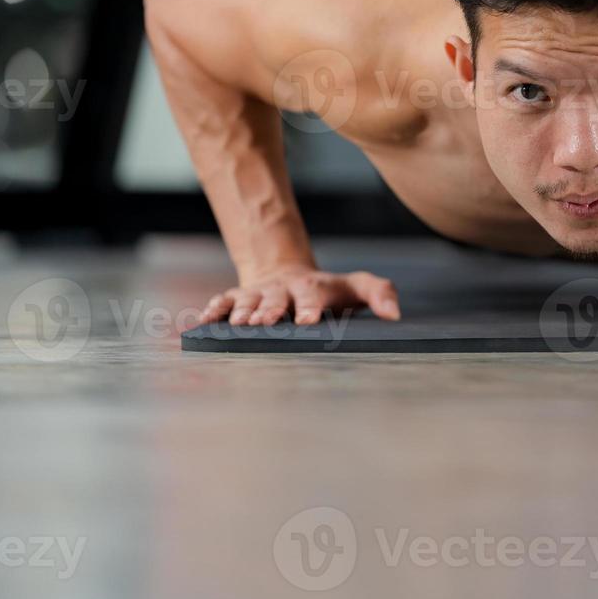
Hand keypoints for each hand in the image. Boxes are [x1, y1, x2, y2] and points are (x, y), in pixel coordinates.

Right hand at [199, 266, 399, 326]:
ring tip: (237, 324)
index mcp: (314, 287)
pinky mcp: (238, 297)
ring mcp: (259, 292)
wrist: (289, 274)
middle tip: (262, 322)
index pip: (313, 296)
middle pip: (276, 297)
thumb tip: (395, 314)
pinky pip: (223, 301)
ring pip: (248, 299)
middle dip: (269, 309)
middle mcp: (284, 289)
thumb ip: (380, 293)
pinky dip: (212, 310)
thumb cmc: (329, 291)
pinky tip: (201, 322)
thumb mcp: (356, 288)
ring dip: (240, 311)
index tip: (307, 321)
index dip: (309, 307)